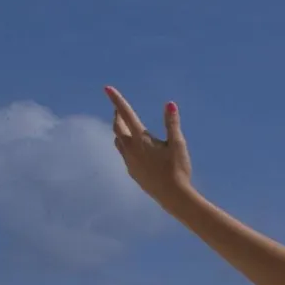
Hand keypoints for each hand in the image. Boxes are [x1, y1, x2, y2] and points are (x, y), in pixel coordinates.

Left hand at [104, 86, 193, 208]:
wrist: (173, 196)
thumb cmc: (178, 169)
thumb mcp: (178, 144)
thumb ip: (172, 123)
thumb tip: (170, 104)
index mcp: (141, 139)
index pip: (126, 114)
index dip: (117, 100)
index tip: (107, 88)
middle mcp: (131, 149)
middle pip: (117, 127)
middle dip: (117, 116)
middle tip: (118, 109)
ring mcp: (129, 162)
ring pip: (118, 141)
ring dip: (120, 131)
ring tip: (125, 128)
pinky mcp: (132, 172)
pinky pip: (124, 155)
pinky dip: (125, 146)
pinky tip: (134, 150)